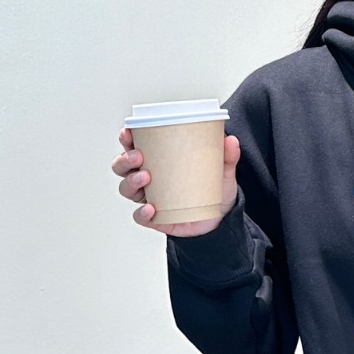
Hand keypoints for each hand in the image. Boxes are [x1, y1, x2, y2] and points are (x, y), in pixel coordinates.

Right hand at [113, 126, 241, 237]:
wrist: (221, 221)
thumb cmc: (214, 191)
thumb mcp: (223, 171)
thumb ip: (227, 156)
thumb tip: (230, 140)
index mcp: (159, 161)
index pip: (135, 145)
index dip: (126, 138)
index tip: (129, 132)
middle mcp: (148, 179)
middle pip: (122, 166)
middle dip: (124, 159)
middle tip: (139, 156)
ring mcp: (149, 198)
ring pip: (126, 188)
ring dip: (131, 181)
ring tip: (145, 177)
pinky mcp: (155, 219)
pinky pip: (140, 216)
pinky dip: (141, 213)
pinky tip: (151, 208)